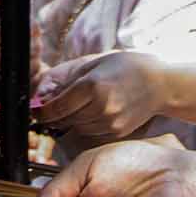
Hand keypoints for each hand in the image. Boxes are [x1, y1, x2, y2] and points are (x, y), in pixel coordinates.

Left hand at [33, 51, 164, 140]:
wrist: (160, 83)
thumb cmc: (125, 67)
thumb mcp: (93, 64)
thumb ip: (66, 79)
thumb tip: (42, 95)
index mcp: (92, 86)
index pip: (56, 107)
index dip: (41, 110)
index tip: (35, 109)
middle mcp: (101, 106)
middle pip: (64, 119)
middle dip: (54, 114)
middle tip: (52, 107)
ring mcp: (110, 122)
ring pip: (75, 127)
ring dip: (70, 119)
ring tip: (78, 105)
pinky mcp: (117, 132)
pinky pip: (90, 132)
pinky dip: (85, 124)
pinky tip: (92, 112)